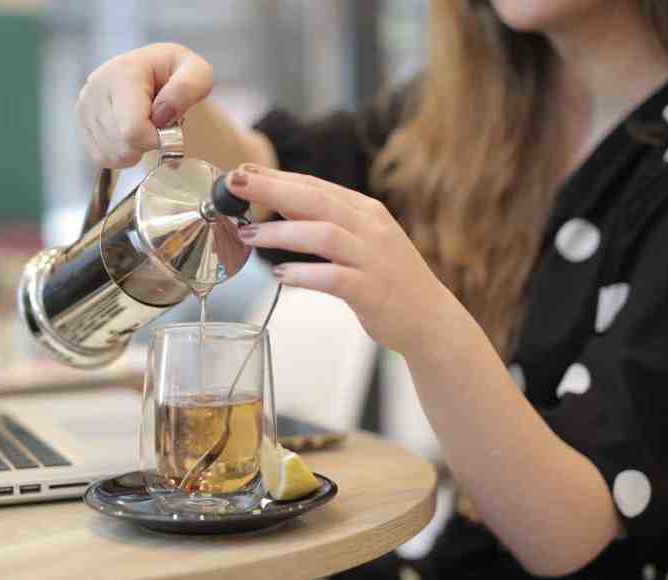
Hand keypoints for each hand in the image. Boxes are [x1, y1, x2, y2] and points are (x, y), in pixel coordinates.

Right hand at [77, 43, 213, 167]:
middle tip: (159, 125)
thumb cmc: (179, 76)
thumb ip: (188, 88)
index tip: (170, 128)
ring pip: (112, 154)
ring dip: (137, 150)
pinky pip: (102, 158)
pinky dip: (123, 154)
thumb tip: (161, 114)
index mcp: (124, 71)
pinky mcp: (82, 121)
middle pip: (122, 145)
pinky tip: (132, 135)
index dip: (157, 139)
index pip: (133, 130)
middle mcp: (96, 85)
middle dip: (148, 144)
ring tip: (146, 127)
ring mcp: (85, 104)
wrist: (159, 74)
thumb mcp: (199, 74)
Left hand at [228, 165, 454, 353]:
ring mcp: (372, 259)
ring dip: (282, 233)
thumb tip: (278, 207)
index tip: (243, 172)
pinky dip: (305, 274)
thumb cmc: (388, 280)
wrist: (430, 319)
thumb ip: (326, 223)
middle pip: (316, 200)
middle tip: (237, 184)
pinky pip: (333, 278)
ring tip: (249, 234)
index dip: (277, 177)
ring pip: (323, 235)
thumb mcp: (361, 241)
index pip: (316, 186)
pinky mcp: (371, 291)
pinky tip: (280, 275)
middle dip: (273, 189)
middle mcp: (371, 229)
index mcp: (366, 211)